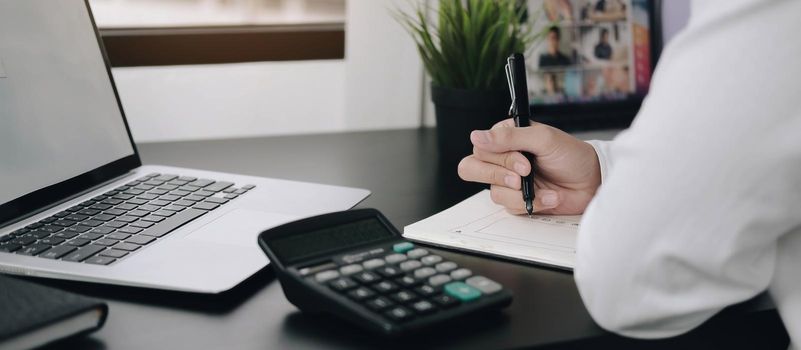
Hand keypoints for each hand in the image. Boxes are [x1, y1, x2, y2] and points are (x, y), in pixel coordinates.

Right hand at [457, 119, 601, 214]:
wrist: (592, 182)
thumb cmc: (572, 156)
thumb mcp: (543, 139)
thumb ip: (509, 137)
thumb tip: (477, 136)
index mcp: (506, 139)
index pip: (480, 148)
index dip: (499, 158)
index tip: (524, 161)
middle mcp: (503, 159)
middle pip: (473, 169)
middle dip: (499, 176)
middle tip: (522, 178)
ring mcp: (509, 181)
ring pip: (493, 192)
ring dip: (520, 193)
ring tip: (544, 189)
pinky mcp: (517, 200)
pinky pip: (509, 207)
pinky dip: (532, 203)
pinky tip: (549, 197)